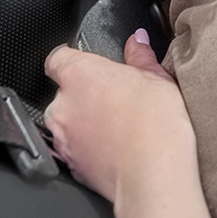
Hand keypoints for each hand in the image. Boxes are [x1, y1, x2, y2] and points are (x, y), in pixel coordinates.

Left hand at [43, 31, 195, 202]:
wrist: (154, 176)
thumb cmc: (156, 126)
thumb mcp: (157, 79)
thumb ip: (140, 56)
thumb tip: (137, 41)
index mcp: (81, 74)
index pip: (58, 57)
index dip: (73, 58)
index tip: (90, 64)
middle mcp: (63, 104)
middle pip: (65, 91)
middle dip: (86, 93)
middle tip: (117, 97)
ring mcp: (63, 137)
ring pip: (68, 120)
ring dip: (85, 120)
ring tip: (119, 124)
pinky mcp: (69, 164)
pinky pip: (73, 147)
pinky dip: (88, 145)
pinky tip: (115, 145)